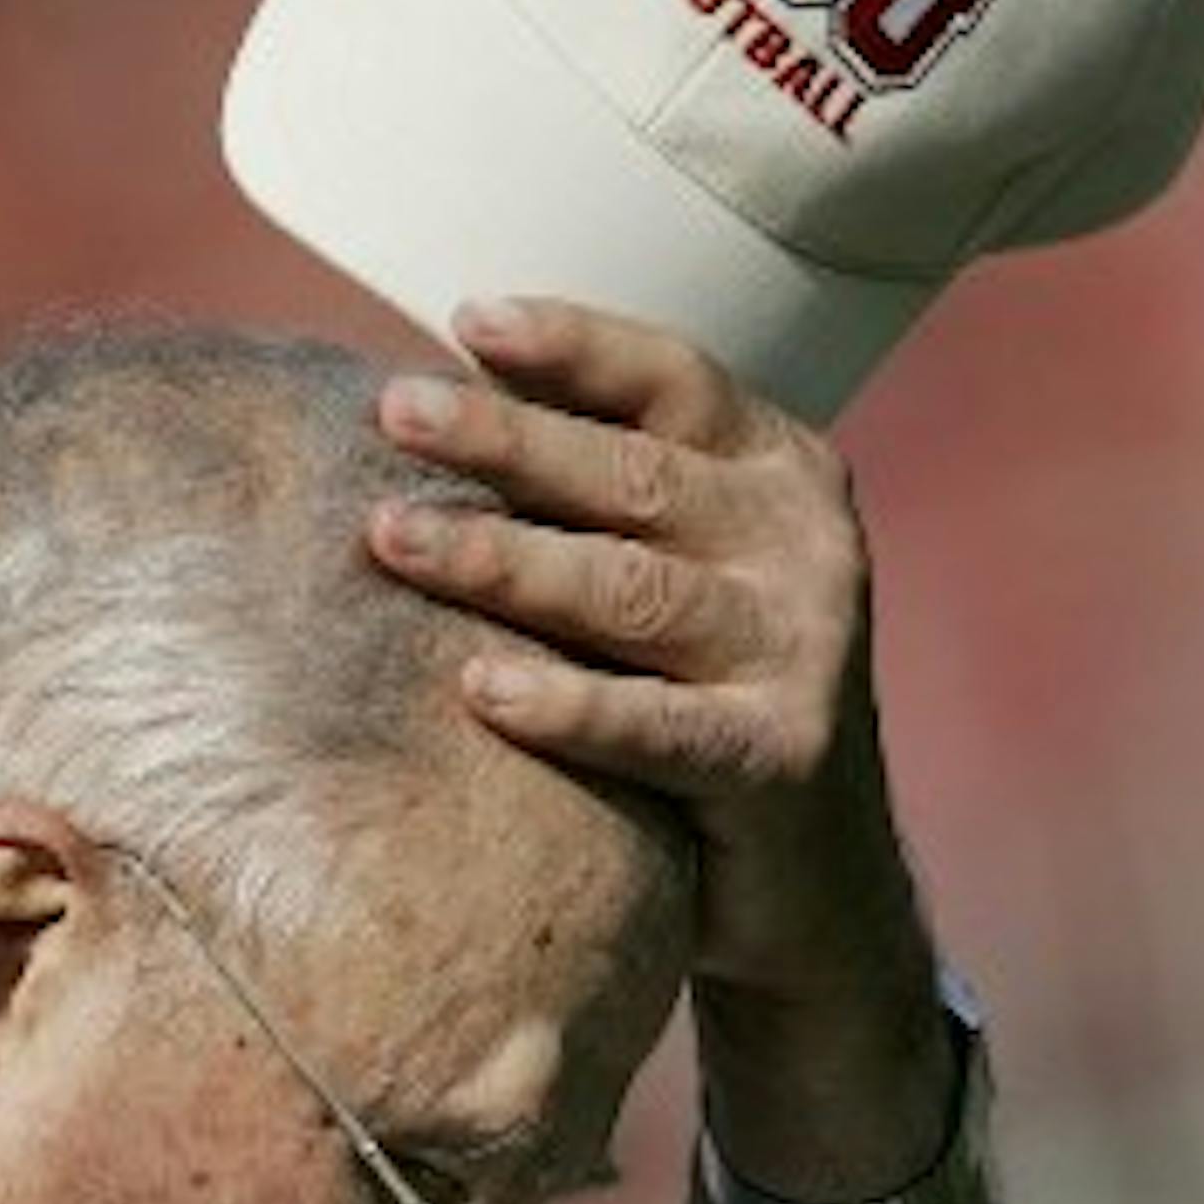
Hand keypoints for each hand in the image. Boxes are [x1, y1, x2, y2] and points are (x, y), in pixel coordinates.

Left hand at [368, 295, 952, 1191]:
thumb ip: (602, 490)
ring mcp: (804, 652)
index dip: (574, 345)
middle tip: (392, 409)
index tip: (466, 321)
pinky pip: (655, 729)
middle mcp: (804, 546)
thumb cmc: (698, 694)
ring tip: (389, 537)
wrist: (815, 882)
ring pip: (632, 592)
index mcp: (780, 470)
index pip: (674, 380)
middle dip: (505, 438)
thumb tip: (432, 394)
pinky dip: (565, 707)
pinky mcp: (783, 760)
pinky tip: (478, 691)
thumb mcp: (681, 566)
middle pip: (634, 477)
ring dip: (503, 562)